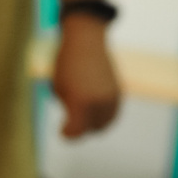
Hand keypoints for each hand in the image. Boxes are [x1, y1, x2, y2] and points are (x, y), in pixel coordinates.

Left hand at [51, 17, 121, 139]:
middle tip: (71, 120)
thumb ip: (69, 111)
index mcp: (81, 102)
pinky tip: (93, 109)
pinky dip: (103, 116)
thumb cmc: (66, 67)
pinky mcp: (119, 92)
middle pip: (90, 130)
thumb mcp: (58, 90)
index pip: (76, 132)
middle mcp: (99, 101)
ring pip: (104, 124)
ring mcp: (112, 96)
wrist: (85, 42)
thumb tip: (77, 126)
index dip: (68, 134)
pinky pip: (112, 114)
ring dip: (92, 123)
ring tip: (82, 113)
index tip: (62, 129)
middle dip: (80, 129)